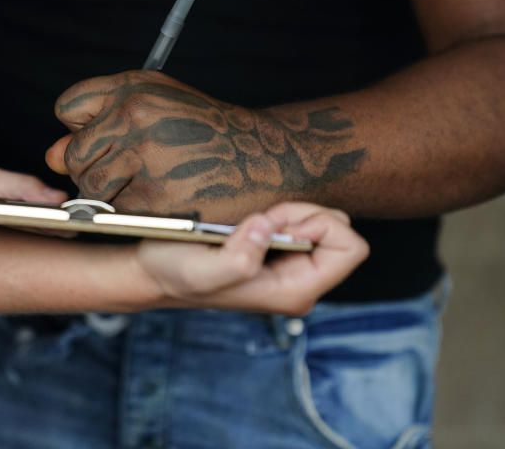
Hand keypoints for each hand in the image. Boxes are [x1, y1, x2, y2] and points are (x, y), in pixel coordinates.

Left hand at [47, 70, 361, 222]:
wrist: (264, 156)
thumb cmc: (206, 131)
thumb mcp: (157, 105)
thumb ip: (101, 122)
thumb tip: (51, 153)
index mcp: (133, 88)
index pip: (67, 108)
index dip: (81, 128)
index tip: (105, 139)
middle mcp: (135, 116)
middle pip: (72, 155)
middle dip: (90, 168)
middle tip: (125, 172)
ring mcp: (145, 157)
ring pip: (89, 188)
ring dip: (108, 195)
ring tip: (143, 185)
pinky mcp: (156, 196)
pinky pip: (118, 212)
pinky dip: (133, 213)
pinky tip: (160, 200)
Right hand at [136, 202, 367, 314]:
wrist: (154, 275)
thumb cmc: (175, 274)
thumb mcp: (201, 270)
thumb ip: (239, 257)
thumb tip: (267, 227)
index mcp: (294, 291)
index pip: (350, 249)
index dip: (320, 223)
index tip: (276, 222)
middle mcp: (300, 283)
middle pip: (338, 232)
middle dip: (301, 215)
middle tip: (258, 220)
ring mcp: (291, 270)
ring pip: (320, 225)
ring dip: (286, 213)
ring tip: (248, 223)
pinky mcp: (278, 255)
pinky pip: (300, 224)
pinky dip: (276, 214)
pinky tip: (247, 225)